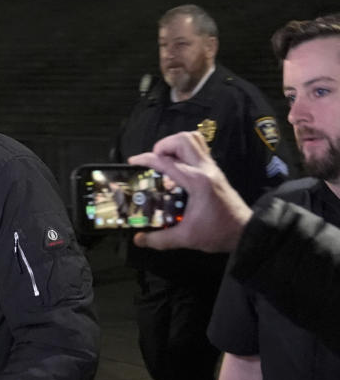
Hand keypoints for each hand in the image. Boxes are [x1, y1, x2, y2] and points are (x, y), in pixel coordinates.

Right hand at [128, 131, 252, 252]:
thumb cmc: (218, 233)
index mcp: (196, 181)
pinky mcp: (214, 171)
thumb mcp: (185, 238)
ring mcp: (212, 168)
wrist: (245, 232)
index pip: (167, 161)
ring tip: (164, 160)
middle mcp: (205, 169)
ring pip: (194, 139)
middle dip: (163, 145)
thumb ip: (159, 239)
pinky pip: (199, 149)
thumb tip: (138, 240)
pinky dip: (184, 151)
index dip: (146, 159)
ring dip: (175, 145)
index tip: (133, 162)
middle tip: (153, 161)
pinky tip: (176, 168)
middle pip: (183, 140)